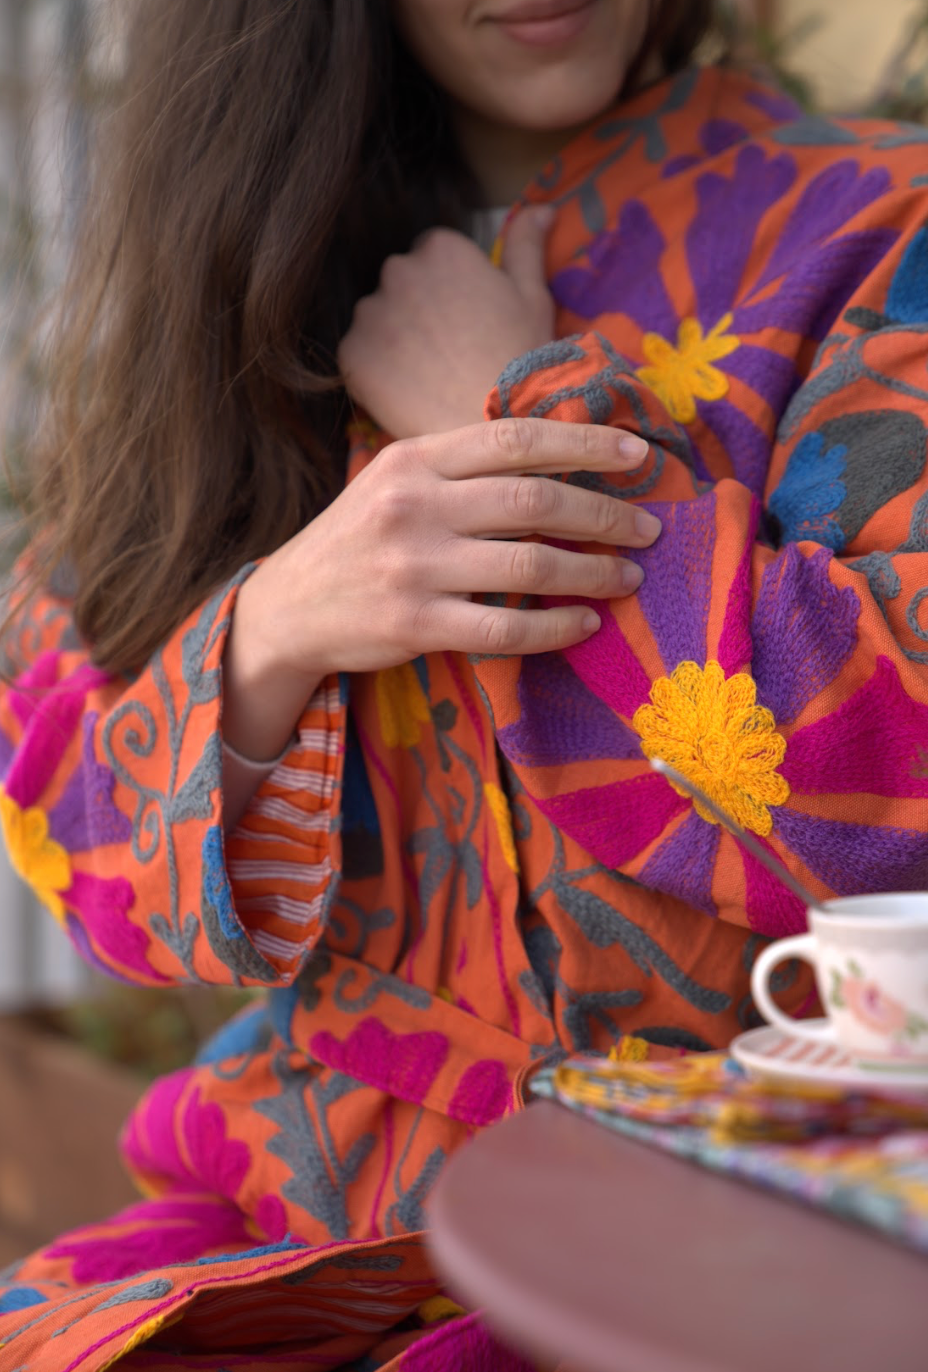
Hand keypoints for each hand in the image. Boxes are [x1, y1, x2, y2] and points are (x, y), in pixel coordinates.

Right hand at [236, 418, 658, 683]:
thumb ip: (462, 468)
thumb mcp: (396, 483)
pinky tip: (585, 623)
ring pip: (527, 562)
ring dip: (592, 570)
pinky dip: (554, 625)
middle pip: (533, 499)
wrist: (288, 607)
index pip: (515, 438)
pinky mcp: (414, 623)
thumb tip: (559, 459)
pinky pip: (503, 626)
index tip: (637, 455)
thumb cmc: (357, 540)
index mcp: (414, 459)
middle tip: (648, 526)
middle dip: (604, 512)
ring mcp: (413, 566)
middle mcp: (413, 505)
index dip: (584, 444)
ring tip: (628, 576)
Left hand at [337, 207, 556, 437]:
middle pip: (400, 284)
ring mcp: (371, 311)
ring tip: (428, 376)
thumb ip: (526, 246)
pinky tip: (408, 391)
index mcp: (441, 247)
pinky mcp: (352, 353)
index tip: (465, 324)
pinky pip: (358, 356)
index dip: (449, 293)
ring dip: (393, 340)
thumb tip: (543, 208)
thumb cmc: (522, 359)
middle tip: (447, 353)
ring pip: (377, 320)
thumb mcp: (533, 295)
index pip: (431, 258)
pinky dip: (375, 372)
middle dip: (417, 311)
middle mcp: (398, 269)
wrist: (495, 423)